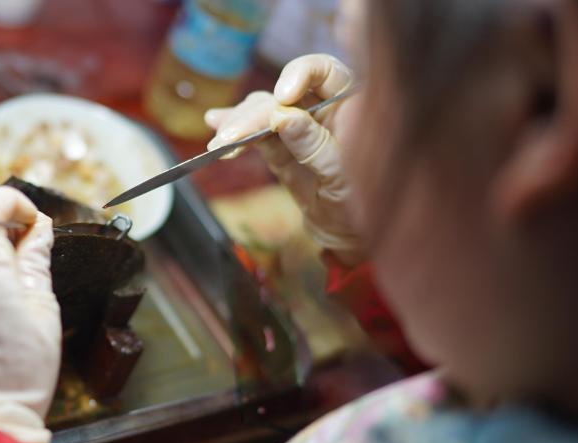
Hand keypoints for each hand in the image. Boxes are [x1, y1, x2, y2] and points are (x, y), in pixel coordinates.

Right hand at [205, 54, 362, 263]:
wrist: (350, 235)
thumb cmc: (362, 206)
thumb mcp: (344, 177)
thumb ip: (316, 146)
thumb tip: (284, 116)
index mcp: (350, 108)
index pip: (326, 71)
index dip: (301, 73)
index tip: (282, 95)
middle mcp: (324, 110)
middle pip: (283, 96)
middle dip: (254, 113)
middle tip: (229, 136)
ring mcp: (299, 128)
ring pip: (265, 112)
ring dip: (238, 124)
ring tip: (219, 143)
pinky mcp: (281, 148)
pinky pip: (257, 134)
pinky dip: (236, 132)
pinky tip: (215, 126)